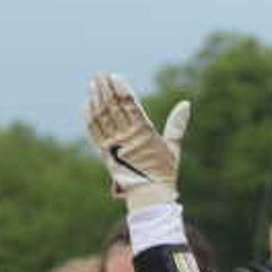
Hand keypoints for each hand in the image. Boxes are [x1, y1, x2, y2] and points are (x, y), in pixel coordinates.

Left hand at [85, 73, 189, 210]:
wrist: (149, 196)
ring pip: (102, 117)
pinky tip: (86, 105)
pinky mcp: (105, 154)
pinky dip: (89, 118)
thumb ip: (177, 125)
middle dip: (105, 89)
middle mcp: (127, 137)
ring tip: (92, 84)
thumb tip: (186, 104)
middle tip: (100, 75)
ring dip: (95, 99)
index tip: (115, 76)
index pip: (130, 105)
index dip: (121, 89)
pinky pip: (94, 133)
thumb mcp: (173, 147)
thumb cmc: (163, 172)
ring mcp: (114, 146)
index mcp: (145, 133)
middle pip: (113, 107)